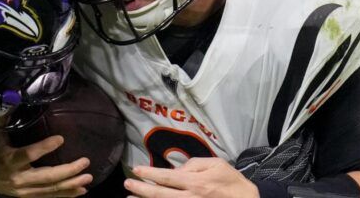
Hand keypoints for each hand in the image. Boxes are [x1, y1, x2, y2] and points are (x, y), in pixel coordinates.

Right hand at [0, 123, 92, 196]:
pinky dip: (66, 195)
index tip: (61, 139)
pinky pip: (49, 197)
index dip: (44, 148)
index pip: (29, 154)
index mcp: (10, 159)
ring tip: (88, 178)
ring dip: (71, 185)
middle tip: (85, 162)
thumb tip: (14, 94)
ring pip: (50, 189)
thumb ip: (4, 115)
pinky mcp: (28, 195)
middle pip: (45, 177)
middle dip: (67, 171)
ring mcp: (24, 190)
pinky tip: (81, 190)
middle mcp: (18, 177)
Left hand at [124, 157, 258, 197]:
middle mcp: (190, 197)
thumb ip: (195, 164)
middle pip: (161, 194)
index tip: (136, 170)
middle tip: (127, 185)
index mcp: (196, 182)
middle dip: (141, 190)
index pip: (167, 177)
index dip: (149, 174)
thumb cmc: (233, 182)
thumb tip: (177, 169)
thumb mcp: (217, 164)